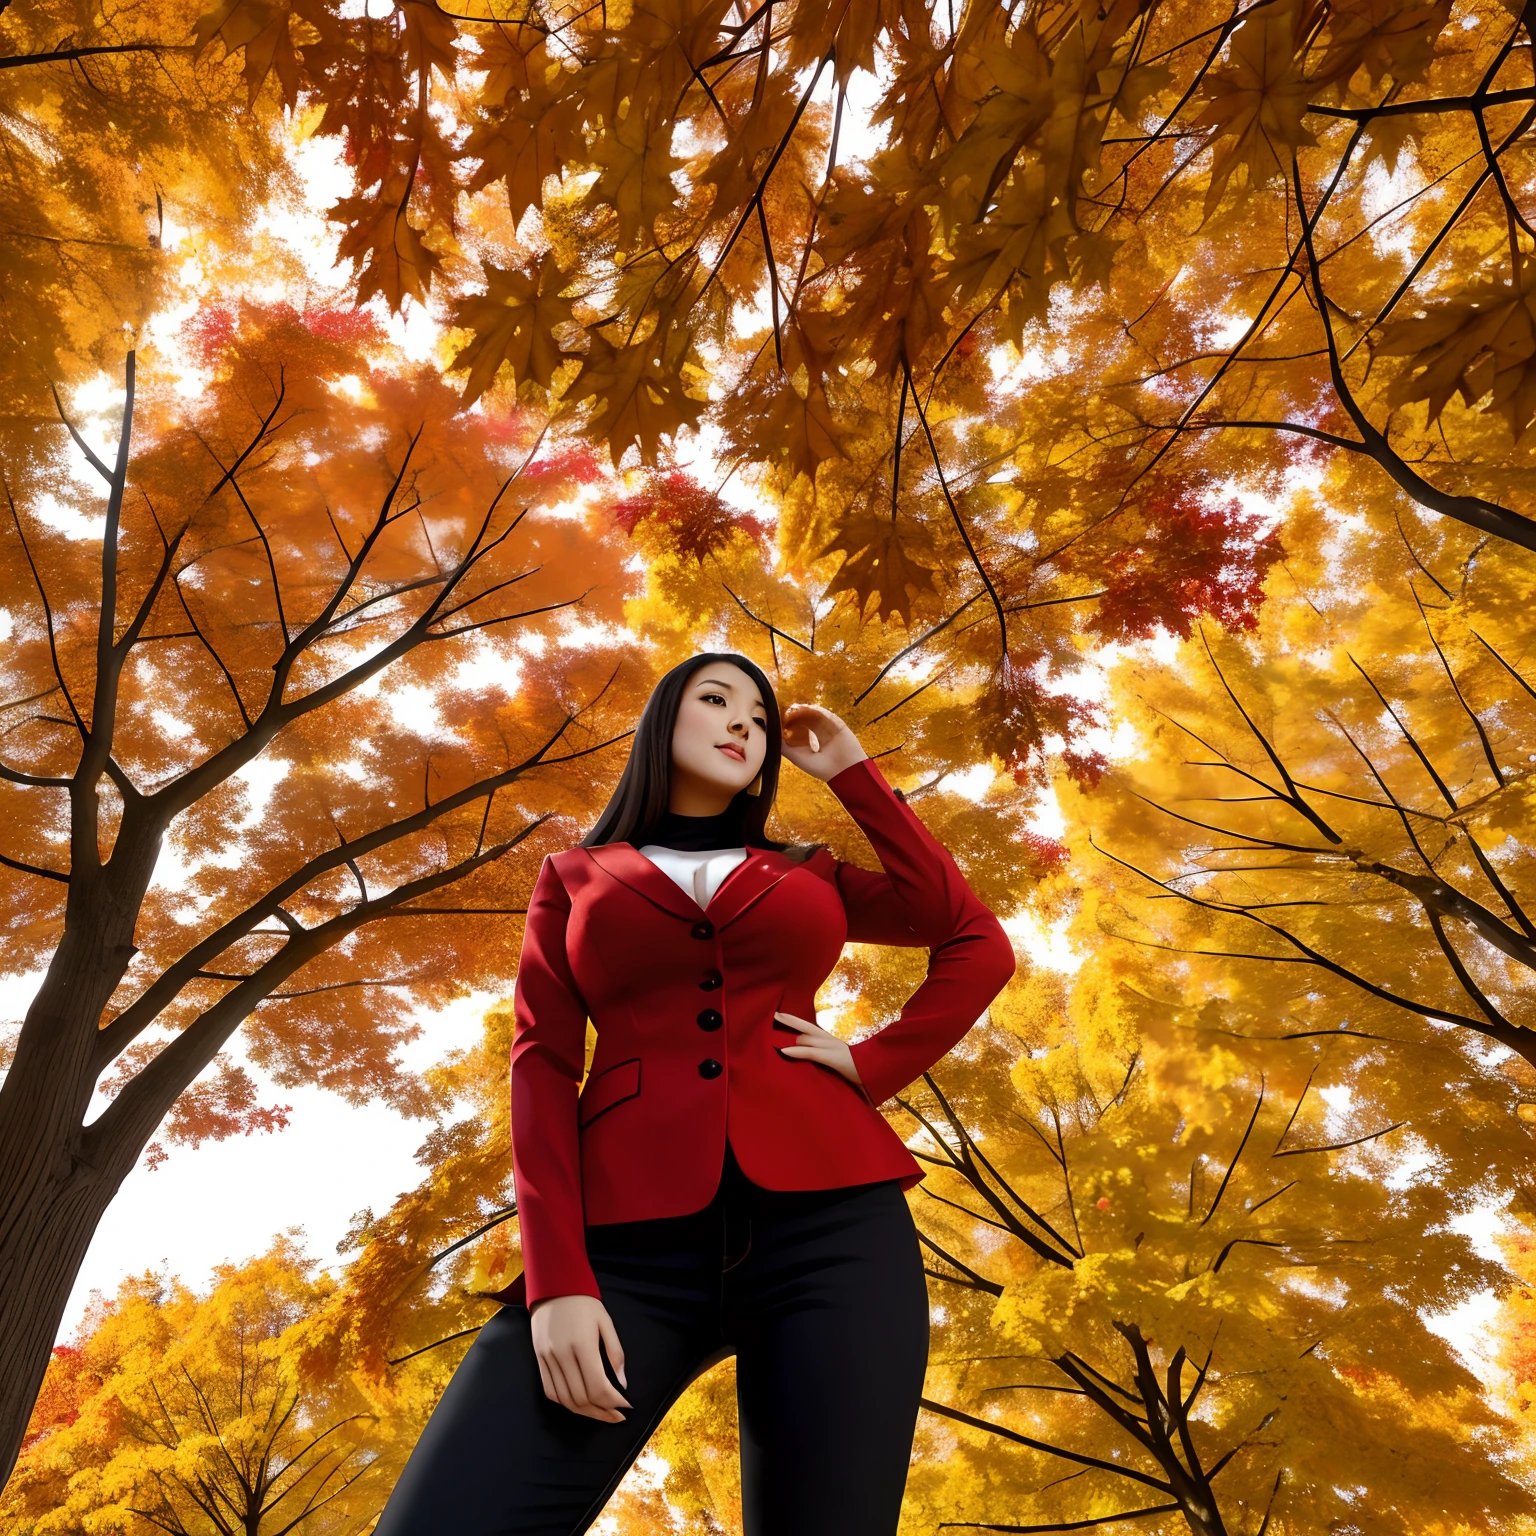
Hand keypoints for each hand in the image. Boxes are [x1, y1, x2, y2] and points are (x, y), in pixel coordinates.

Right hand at [529, 1294, 630, 1421]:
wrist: (553, 1285)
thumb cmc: (584, 1302)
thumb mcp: (606, 1322)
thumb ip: (615, 1353)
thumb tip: (622, 1384)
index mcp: (582, 1344)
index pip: (598, 1387)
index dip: (614, 1402)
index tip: (626, 1406)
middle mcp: (562, 1355)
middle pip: (582, 1398)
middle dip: (603, 1412)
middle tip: (617, 1416)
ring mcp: (547, 1358)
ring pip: (565, 1400)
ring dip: (585, 1412)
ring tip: (602, 1414)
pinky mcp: (539, 1359)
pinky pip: (550, 1391)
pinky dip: (566, 1403)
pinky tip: (580, 1405)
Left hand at [774, 1010, 865, 1089]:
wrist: (879, 1070)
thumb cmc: (863, 1071)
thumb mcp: (842, 1065)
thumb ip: (830, 1065)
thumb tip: (820, 1072)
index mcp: (832, 1042)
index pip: (812, 1030)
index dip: (798, 1024)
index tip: (785, 1018)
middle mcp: (830, 1041)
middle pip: (806, 1027)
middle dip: (789, 1021)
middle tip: (775, 1015)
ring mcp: (831, 1047)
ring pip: (805, 1036)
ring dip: (788, 1035)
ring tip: (771, 1032)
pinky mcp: (832, 1057)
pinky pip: (810, 1052)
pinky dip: (796, 1051)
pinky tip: (784, 1050)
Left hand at [780, 703, 866, 782]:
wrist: (844, 769)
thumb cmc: (821, 767)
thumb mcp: (797, 757)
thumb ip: (784, 747)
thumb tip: (770, 735)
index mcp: (809, 742)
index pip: (796, 728)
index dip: (786, 722)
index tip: (776, 716)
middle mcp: (818, 733)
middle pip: (804, 719)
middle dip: (793, 714)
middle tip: (781, 708)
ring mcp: (828, 727)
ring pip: (812, 714)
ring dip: (801, 710)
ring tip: (790, 708)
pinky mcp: (836, 723)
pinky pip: (823, 713)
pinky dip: (813, 710)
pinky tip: (802, 709)